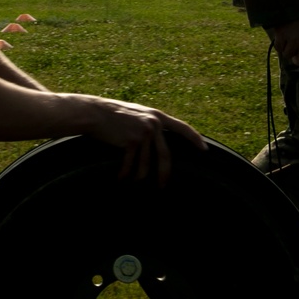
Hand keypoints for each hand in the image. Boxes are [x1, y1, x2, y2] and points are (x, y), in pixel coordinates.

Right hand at [80, 96, 205, 186]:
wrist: (93, 112)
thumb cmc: (111, 115)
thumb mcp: (135, 114)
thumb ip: (148, 124)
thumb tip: (158, 142)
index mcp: (156, 116)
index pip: (182, 128)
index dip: (194, 139)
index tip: (204, 150)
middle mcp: (153, 124)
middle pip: (165, 155)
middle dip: (164, 173)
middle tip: (163, 186)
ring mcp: (143, 132)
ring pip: (145, 164)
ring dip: (138, 176)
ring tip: (133, 182)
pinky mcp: (131, 141)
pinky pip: (131, 165)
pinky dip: (125, 174)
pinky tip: (120, 179)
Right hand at [272, 15, 298, 68]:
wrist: (290, 4)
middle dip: (297, 62)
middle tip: (295, 57)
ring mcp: (292, 39)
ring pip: (288, 55)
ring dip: (287, 51)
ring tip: (287, 42)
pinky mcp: (281, 36)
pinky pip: (279, 48)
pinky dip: (279, 45)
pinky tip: (281, 38)